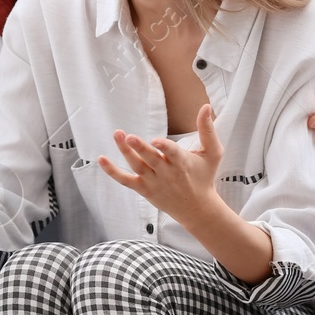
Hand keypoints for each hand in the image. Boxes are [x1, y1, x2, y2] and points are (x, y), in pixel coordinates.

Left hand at [98, 103, 224, 223]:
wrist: (197, 208)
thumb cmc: (204, 176)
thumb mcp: (212, 154)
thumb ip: (207, 130)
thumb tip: (205, 106)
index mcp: (183, 163)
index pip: (172, 154)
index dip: (164, 147)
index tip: (156, 141)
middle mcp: (167, 173)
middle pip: (151, 159)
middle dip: (139, 148)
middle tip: (128, 136)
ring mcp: (154, 181)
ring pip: (137, 166)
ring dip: (125, 152)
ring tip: (118, 135)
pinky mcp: (144, 189)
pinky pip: (125, 180)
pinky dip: (112, 171)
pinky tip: (101, 159)